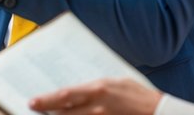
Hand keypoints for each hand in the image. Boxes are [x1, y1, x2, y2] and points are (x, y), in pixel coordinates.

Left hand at [28, 78, 162, 113]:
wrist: (159, 112)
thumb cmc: (138, 95)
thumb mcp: (115, 82)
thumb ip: (95, 87)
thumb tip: (77, 89)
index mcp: (98, 90)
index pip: (64, 96)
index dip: (46, 100)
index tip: (33, 102)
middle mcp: (97, 107)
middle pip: (64, 112)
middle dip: (47, 111)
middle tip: (33, 108)